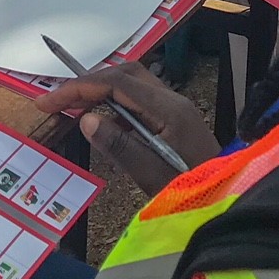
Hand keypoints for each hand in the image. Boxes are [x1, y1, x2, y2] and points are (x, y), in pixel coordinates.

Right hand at [47, 62, 218, 194]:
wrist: (229, 204)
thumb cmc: (192, 194)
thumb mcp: (151, 176)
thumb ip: (119, 147)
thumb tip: (85, 119)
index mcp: (169, 110)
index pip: (117, 83)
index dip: (79, 88)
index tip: (49, 102)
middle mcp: (174, 101)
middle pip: (126, 74)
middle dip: (88, 82)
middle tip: (57, 101)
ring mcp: (176, 109)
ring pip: (134, 85)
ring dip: (102, 91)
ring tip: (73, 109)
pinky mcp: (176, 121)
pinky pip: (141, 101)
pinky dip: (116, 104)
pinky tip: (104, 125)